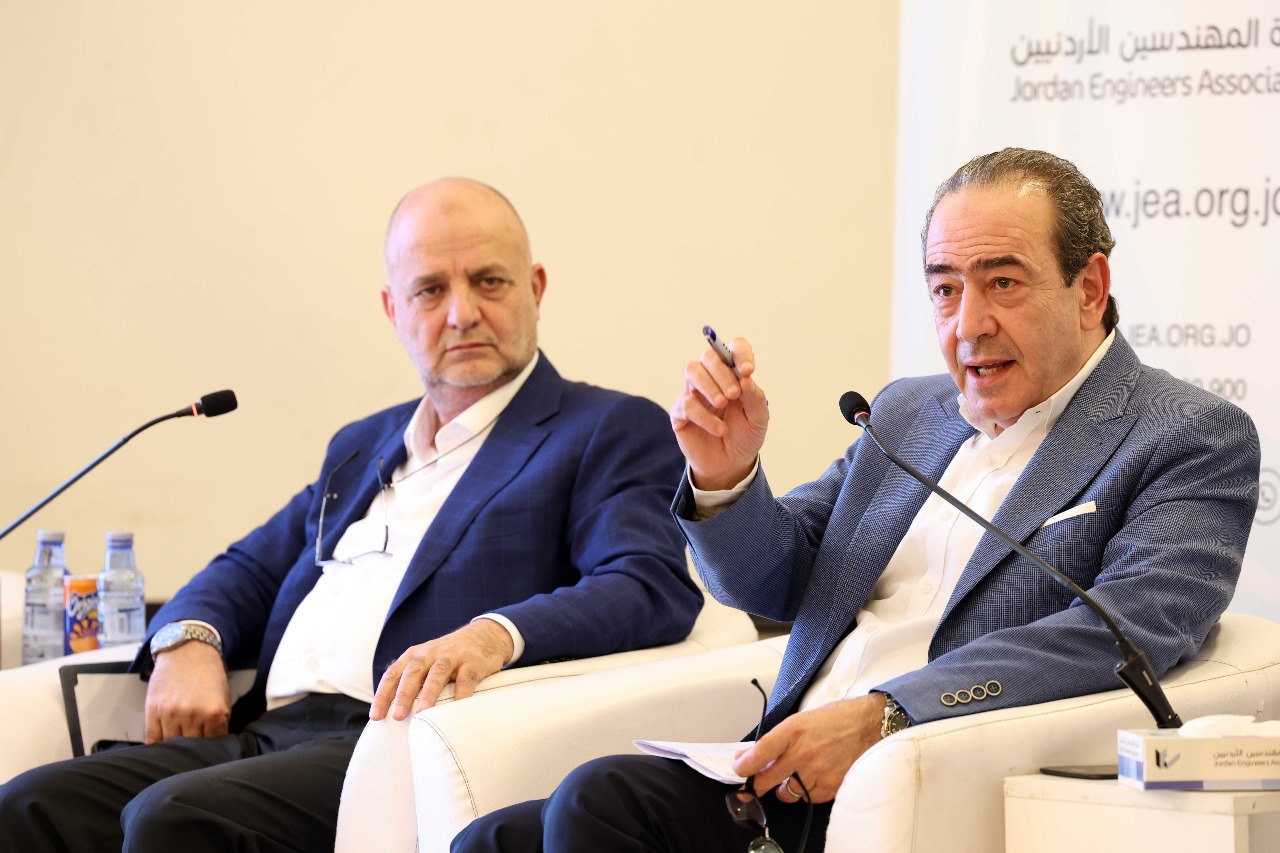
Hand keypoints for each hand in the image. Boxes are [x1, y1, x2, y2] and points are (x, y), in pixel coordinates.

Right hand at [144, 640, 230, 742]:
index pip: (213, 743)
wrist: (187, 651)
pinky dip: (157, 746)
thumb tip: (216, 744)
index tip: (210, 750)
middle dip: (194, 750)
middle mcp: (192, 715)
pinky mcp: (153, 711)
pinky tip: (161, 748)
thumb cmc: (208, 674)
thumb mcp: (224, 697)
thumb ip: (220, 722)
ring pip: (171, 745)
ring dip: (175, 748)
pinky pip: (152, 738)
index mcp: (214, 712)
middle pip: (192, 747)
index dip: (212, 748)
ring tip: (178, 749)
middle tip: (194, 750)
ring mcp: (170, 714)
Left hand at [369, 618, 514, 720]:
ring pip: (437, 673)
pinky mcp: (472, 661)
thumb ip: (412, 680)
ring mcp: (452, 656)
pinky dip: (461, 692)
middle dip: (403, 695)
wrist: (484, 635)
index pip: (393, 674)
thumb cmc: (449, 656)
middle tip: (397, 716)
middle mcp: (431, 653)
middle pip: (413, 672)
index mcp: (415, 655)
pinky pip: (465, 678)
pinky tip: (457, 707)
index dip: (383, 695)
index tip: (375, 716)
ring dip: (428, 693)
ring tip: (422, 713)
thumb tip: (392, 712)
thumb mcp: (427, 661)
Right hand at [669, 337, 769, 490]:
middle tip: (735, 394)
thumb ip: (754, 397)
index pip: (732, 348)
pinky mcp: (680, 413)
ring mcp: (693, 393)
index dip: (739, 353)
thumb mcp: (758, 418)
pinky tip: (719, 429)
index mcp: (733, 374)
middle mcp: (711, 379)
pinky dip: (705, 416)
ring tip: (723, 404)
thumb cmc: (745, 435)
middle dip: (722, 372)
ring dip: (709, 385)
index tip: (748, 370)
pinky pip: (686, 404)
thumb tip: (744, 378)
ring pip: (692, 370)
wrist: (731, 464)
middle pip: (708, 356)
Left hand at [732, 693, 886, 803]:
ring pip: (786, 794)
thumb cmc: (835, 719)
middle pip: (766, 780)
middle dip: (758, 783)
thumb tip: (750, 756)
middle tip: (757, 781)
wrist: (869, 725)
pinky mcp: (830, 786)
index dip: (743, 766)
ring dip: (785, 788)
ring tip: (793, 776)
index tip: (738, 770)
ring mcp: (817, 772)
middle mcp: (803, 753)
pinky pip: (807, 799)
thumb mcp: (800, 720)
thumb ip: (776, 739)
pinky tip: (812, 778)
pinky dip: (806, 792)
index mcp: (792, 731)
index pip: (758, 754)